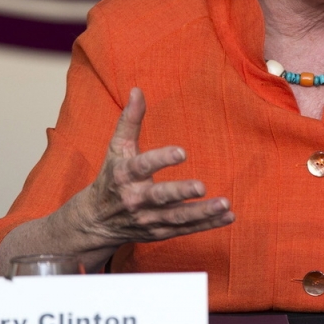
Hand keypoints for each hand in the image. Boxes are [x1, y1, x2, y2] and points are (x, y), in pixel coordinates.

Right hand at [72, 87, 233, 247]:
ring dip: (202, 213)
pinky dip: (207, 225)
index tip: (182, 152)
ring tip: (225, 205)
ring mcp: (148, 219)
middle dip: (180, 193)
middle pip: (160, 197)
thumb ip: (130, 120)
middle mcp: (135, 199)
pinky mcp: (159, 233)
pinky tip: (228, 217)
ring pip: (177, 218)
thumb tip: (137, 90)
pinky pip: (186, 229)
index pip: (142, 166)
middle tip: (202, 187)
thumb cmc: (111, 177)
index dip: (161, 159)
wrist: (96, 221)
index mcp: (124, 175)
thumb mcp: (116, 148)